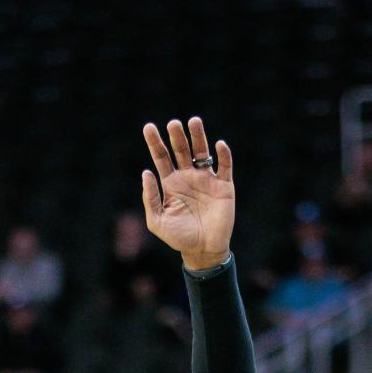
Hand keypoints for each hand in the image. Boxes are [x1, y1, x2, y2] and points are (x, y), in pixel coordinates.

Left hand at [141, 117, 233, 271]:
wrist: (203, 251)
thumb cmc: (179, 238)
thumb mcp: (157, 222)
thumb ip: (151, 198)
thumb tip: (146, 172)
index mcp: (171, 184)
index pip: (161, 158)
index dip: (155, 143)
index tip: (149, 127)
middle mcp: (188, 177)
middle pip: (181, 150)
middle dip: (177, 136)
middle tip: (172, 124)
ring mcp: (206, 180)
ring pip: (202, 152)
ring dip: (198, 136)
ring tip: (193, 121)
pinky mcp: (223, 186)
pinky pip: (225, 166)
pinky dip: (223, 154)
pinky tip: (219, 145)